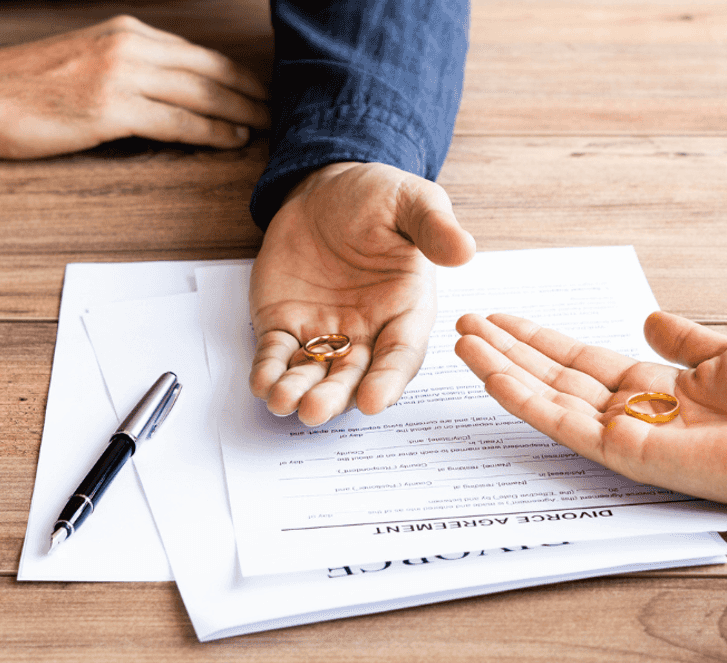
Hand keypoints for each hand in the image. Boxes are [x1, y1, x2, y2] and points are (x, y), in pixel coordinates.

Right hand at [0, 15, 267, 157]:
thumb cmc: (26, 85)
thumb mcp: (87, 59)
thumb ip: (131, 67)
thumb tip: (172, 90)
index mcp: (127, 32)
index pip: (200, 54)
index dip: (239, 75)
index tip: (264, 92)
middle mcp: (130, 46)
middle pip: (211, 71)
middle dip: (252, 93)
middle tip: (282, 113)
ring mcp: (120, 76)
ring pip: (202, 94)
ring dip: (243, 112)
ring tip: (269, 129)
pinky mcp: (110, 109)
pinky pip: (177, 121)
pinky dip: (212, 131)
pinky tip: (234, 139)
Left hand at [250, 162, 474, 425]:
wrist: (327, 188)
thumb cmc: (378, 197)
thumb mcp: (413, 202)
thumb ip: (435, 227)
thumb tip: (465, 249)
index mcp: (406, 311)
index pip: (401, 356)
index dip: (388, 381)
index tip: (374, 401)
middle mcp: (368, 331)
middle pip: (354, 376)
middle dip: (335, 396)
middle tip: (316, 410)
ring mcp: (325, 331)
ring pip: (314, 373)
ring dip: (298, 391)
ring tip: (282, 401)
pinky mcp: (285, 324)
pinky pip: (277, 354)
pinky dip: (268, 370)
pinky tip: (261, 383)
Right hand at [453, 311, 726, 515]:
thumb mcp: (726, 356)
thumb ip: (683, 339)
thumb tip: (650, 319)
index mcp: (652, 390)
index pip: (581, 361)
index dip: (540, 339)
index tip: (504, 318)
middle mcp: (629, 413)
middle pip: (553, 377)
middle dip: (508, 350)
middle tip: (465, 322)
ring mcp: (621, 435)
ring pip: (547, 398)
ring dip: (502, 370)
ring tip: (463, 341)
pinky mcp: (622, 453)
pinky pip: (562, 423)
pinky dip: (524, 399)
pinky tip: (492, 374)